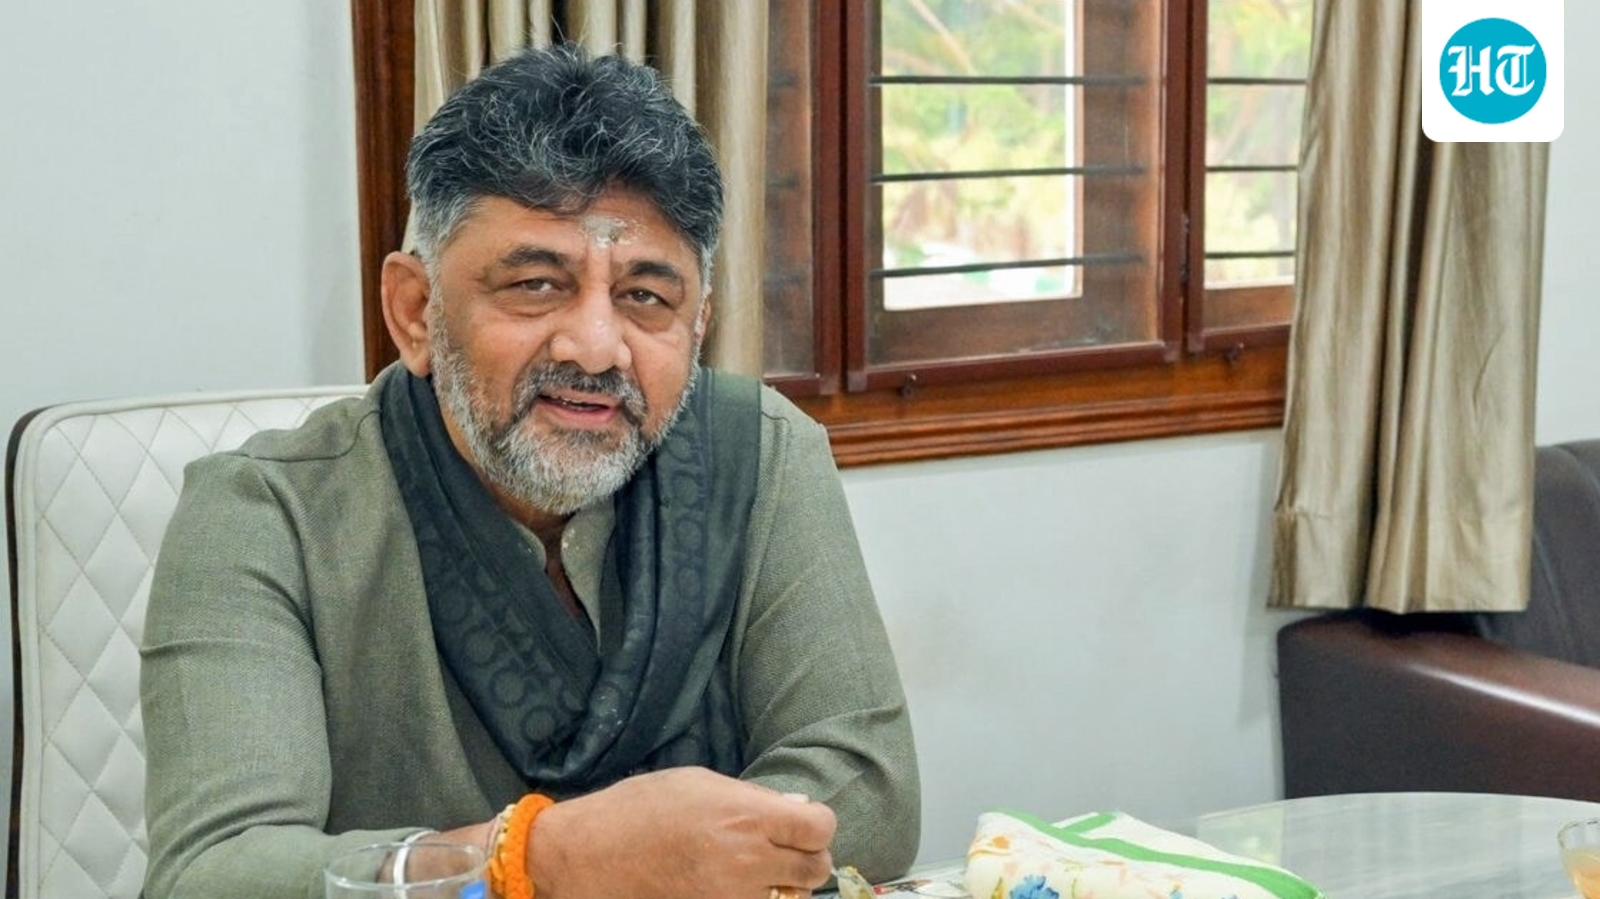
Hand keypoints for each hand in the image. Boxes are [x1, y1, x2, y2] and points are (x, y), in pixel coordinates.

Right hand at [527, 766, 837, 898]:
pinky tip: (739, 889)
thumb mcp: (700, 783)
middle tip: (787, 851)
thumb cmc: (641, 808)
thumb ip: (753, 797)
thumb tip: (795, 806)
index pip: (820, 829)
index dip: (816, 825)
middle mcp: (749, 862)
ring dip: (785, 886)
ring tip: (758, 872)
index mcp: (748, 818)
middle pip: (815, 870)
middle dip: (807, 858)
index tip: (802, 823)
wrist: (591, 856)